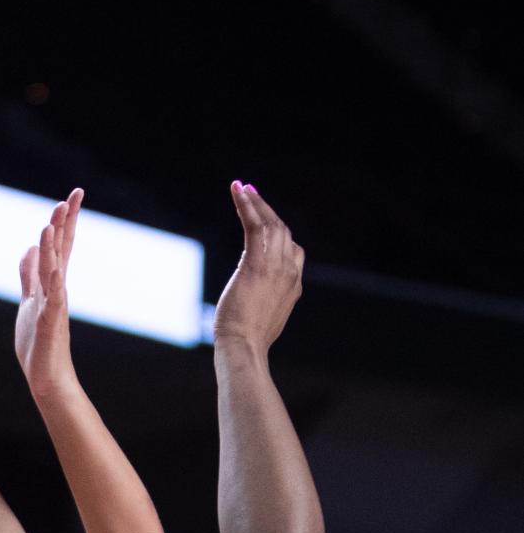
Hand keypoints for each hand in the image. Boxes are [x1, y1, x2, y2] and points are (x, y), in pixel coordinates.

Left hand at [15, 189, 82, 396]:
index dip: (64, 221)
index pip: (60, 246)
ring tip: (54, 217)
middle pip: (62, 248)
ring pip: (56, 265)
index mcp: (51, 283)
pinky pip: (52, 293)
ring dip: (55, 241)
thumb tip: (30, 248)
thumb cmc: (38, 342)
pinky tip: (50, 259)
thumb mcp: (29, 301)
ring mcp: (56, 301)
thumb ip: (30, 274)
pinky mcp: (50, 318)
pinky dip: (51, 274)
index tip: (70, 196)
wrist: (46, 375)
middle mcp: (57, 287)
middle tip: (73, 194)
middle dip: (66, 221)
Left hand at [212, 182, 304, 350]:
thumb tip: (252, 291)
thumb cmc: (248, 338)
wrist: (244, 346)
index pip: (293, 249)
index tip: (264, 218)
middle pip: (283, 231)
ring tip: (241, 187)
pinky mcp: (256, 264)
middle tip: (250, 191)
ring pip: (270, 224)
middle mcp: (289, 271)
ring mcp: (275, 266)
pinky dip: (247, 205)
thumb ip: (265, 297)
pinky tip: (238, 191)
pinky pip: (254, 226)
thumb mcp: (264, 314)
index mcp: (293, 284)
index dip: (279, 231)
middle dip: (266, 209)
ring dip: (255, 202)